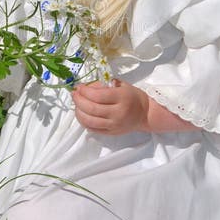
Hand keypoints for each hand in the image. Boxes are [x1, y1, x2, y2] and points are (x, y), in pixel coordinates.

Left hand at [72, 80, 200, 134]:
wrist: (145, 114)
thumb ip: (104, 85)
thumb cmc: (133, 96)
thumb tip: (86, 87)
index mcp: (122, 98)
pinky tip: (81, 114)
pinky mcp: (111, 133)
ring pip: (90, 121)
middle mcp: (118, 113)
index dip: (85, 91)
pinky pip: (93, 129)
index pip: (98, 96)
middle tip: (74, 94)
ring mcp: (114, 125)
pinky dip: (84, 122)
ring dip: (78, 112)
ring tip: (76, 104)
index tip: (79, 86)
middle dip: (79, 101)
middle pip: (92, 109)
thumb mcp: (121, 85)